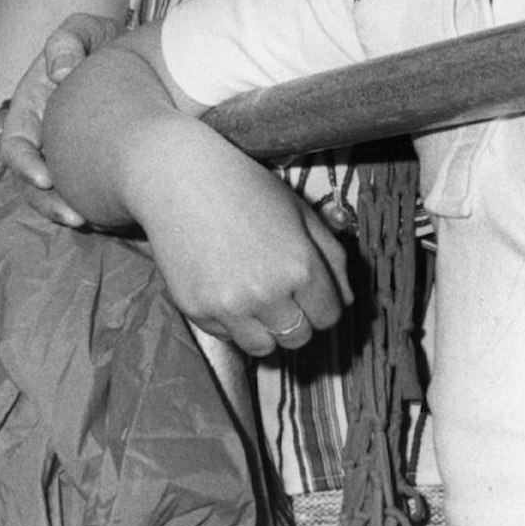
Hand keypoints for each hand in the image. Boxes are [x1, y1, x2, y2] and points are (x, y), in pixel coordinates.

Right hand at [0, 12, 123, 226]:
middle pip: (31, 180)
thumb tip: (58, 73)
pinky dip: (94, 205)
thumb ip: (67, 40)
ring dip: (67, 211)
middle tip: (75, 216)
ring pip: (55, 194)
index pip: (14, 144)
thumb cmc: (107, 44)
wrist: (144, 61)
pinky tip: (116, 214)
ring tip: (93, 223)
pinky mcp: (89, 165)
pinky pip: (84, 191)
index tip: (46, 179)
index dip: (24, 165)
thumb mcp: (86, 30)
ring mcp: (65, 154)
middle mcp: (43, 136)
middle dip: (48, 202)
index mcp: (31, 108)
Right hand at [121, 124, 351, 357]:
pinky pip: (225, 336)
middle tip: (277, 291)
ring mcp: (229, 305)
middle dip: (295, 318)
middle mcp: (268, 292)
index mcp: (300, 266)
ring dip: (263, 329)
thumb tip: (347, 301)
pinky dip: (228, 320)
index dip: (320, 302)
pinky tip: (221, 285)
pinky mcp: (196, 309)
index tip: (305, 289)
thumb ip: (332, 257)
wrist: (177, 177)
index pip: (329, 316)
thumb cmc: (243, 186)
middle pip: (299, 338)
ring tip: (251, 297)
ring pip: (264, 348)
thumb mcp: (299, 211)